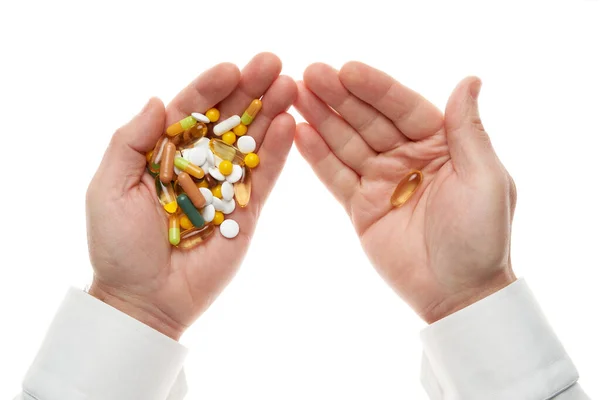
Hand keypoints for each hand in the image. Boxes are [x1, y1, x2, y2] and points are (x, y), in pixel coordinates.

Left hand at [86, 53, 296, 338]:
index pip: (190, 111)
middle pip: (227, 120)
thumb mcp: (110, 187)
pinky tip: (290, 125)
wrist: (144, 299)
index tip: (232, 68)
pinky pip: (265, 179)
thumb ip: (130, 142)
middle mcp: (197, 164)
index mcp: (163, 152)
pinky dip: (279, 153)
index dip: (210, 88)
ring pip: (251, 143)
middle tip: (274, 63)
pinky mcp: (247, 211)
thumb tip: (155, 100)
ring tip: (290, 86)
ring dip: (270, 113)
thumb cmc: (118, 245)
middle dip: (250, 90)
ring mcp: (225, 186)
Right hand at [294, 62, 515, 322]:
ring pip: (347, 143)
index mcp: (441, 144)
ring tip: (294, 95)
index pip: (402, 107)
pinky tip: (298, 133)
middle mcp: (407, 157)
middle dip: (339, 97)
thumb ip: (468, 131)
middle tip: (308, 74)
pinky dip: (317, 156)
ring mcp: (380, 181)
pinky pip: (335, 177)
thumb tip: (469, 79)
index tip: (346, 69)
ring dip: (321, 119)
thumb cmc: (481, 237)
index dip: (374, 88)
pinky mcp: (360, 206)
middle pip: (368, 120)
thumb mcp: (484, 179)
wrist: (457, 294)